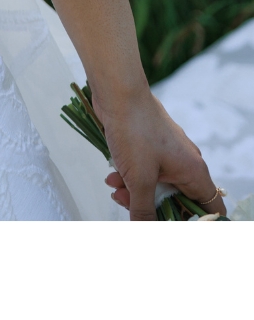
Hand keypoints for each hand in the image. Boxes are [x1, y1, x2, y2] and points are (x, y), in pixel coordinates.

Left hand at [96, 85, 224, 219]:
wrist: (117, 93)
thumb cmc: (135, 131)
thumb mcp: (139, 178)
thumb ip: (143, 209)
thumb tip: (145, 229)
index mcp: (195, 173)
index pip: (210, 208)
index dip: (196, 221)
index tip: (171, 224)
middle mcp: (187, 164)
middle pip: (177, 199)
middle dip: (152, 206)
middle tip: (129, 205)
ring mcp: (169, 153)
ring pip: (157, 185)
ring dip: (135, 191)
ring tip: (115, 188)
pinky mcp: (150, 145)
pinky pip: (145, 170)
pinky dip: (130, 175)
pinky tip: (112, 175)